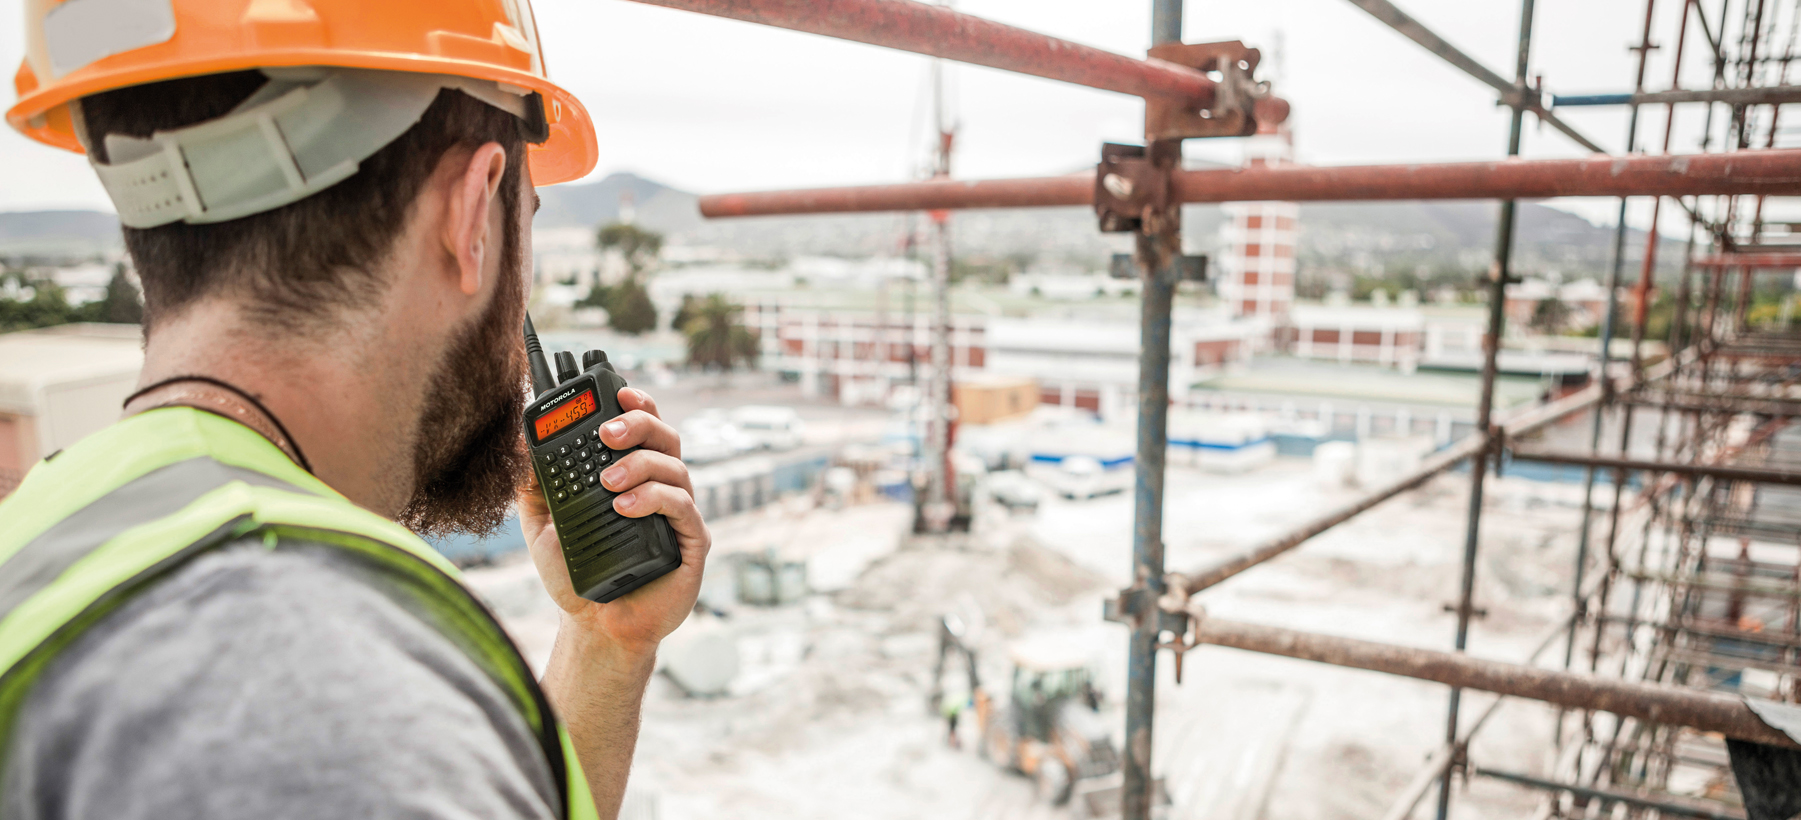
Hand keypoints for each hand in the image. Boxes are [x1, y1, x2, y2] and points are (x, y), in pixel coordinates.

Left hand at [518, 387, 709, 656]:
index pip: (643, 428)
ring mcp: (679, 515)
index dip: (636, 404)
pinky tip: (625, 506)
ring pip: (675, 468)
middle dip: (639, 424)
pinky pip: (682, 508)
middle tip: (606, 433)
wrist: (594, 626)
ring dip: (640, 465)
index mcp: (634, 476)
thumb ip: (534, 487)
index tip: (616, 393)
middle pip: (665, 437)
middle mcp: (662, 488)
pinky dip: (654, 499)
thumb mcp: (543, 525)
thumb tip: (522, 446)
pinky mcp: (691, 543)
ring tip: (607, 482)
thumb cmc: (576, 574)